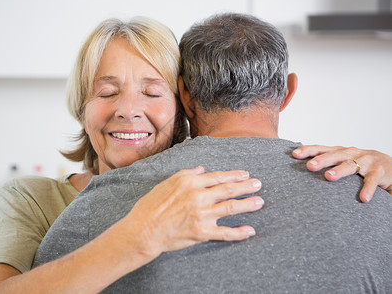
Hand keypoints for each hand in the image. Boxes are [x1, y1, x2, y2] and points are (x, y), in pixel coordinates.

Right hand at [122, 166, 262, 257]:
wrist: (143, 230)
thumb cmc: (151, 206)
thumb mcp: (166, 183)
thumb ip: (186, 174)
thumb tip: (201, 169)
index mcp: (190, 183)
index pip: (217, 177)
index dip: (233, 175)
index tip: (245, 174)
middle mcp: (198, 197)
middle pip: (228, 189)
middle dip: (246, 186)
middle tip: (258, 184)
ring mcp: (201, 215)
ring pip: (230, 207)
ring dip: (247, 204)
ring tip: (259, 202)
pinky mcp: (201, 232)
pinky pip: (225, 232)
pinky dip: (239, 232)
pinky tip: (250, 231)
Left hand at [292, 145, 391, 201]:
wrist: (391, 167)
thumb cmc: (360, 165)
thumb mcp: (342, 161)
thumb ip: (325, 163)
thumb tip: (299, 169)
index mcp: (340, 151)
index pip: (321, 148)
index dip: (308, 150)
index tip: (294, 154)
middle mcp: (352, 153)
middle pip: (335, 155)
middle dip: (322, 160)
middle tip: (309, 166)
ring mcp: (366, 161)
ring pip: (352, 165)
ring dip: (340, 170)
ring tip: (329, 177)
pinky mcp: (380, 172)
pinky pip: (372, 181)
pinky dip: (367, 189)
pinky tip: (363, 198)